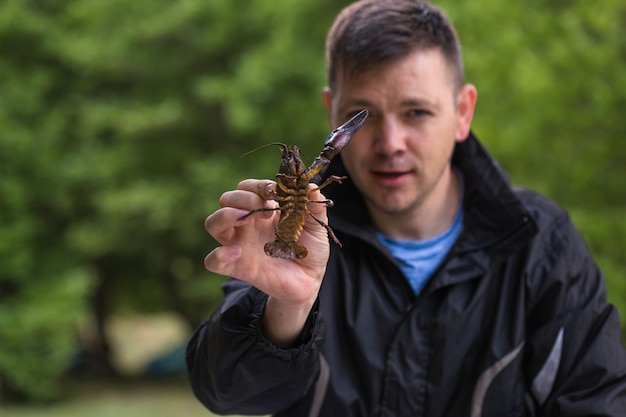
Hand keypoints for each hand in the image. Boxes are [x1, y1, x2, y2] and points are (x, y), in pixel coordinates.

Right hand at [204, 179, 330, 345]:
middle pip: (227, 199)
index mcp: (264, 209)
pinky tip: (238, 252)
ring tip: (244, 218)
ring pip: (213, 223)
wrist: (309, 280)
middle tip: (264, 210)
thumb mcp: (317, 225)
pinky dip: (219, 254)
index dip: (258, 185)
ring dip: (224, 215)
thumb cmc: (310, 249)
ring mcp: (240, 243)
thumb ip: (315, 205)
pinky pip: (213, 261)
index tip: (275, 191)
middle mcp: (248, 223)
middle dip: (242, 197)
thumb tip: (310, 185)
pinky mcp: (238, 267)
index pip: (248, 187)